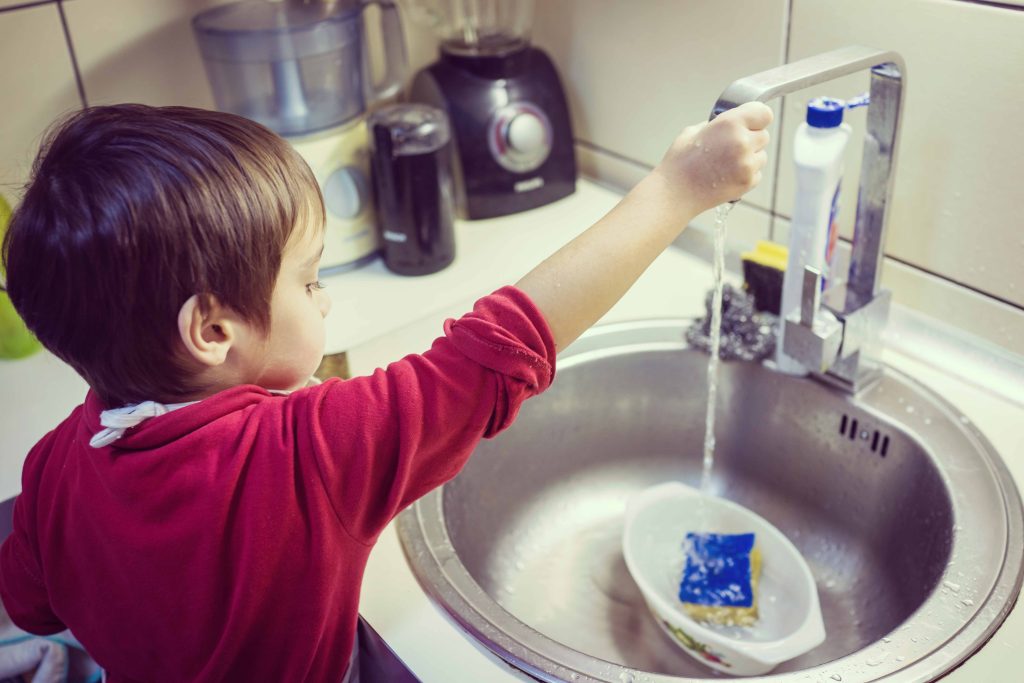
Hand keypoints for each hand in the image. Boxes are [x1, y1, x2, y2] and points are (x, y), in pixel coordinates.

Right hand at [654, 102, 772, 212]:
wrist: (675, 193)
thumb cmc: (680, 163)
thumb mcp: (694, 131)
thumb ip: (717, 125)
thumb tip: (730, 125)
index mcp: (729, 124)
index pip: (764, 113)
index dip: (757, 118)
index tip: (752, 123)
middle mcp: (742, 142)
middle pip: (764, 135)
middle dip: (751, 139)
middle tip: (731, 147)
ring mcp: (747, 164)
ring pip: (762, 156)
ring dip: (750, 157)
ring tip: (726, 164)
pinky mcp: (748, 182)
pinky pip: (757, 173)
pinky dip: (746, 174)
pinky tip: (727, 176)